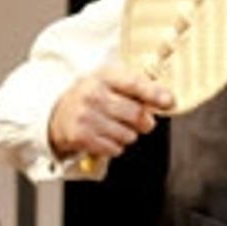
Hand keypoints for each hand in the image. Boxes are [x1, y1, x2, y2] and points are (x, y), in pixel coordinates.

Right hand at [48, 60, 173, 160]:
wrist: (57, 114)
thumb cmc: (91, 97)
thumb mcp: (108, 83)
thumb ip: (135, 87)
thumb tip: (166, 99)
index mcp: (103, 76)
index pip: (133, 84)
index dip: (154, 93)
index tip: (169, 101)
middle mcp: (93, 95)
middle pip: (135, 114)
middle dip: (145, 122)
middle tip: (143, 122)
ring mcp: (86, 116)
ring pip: (127, 135)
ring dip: (128, 135)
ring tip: (115, 127)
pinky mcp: (81, 137)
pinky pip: (115, 149)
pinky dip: (115, 146)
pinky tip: (105, 136)